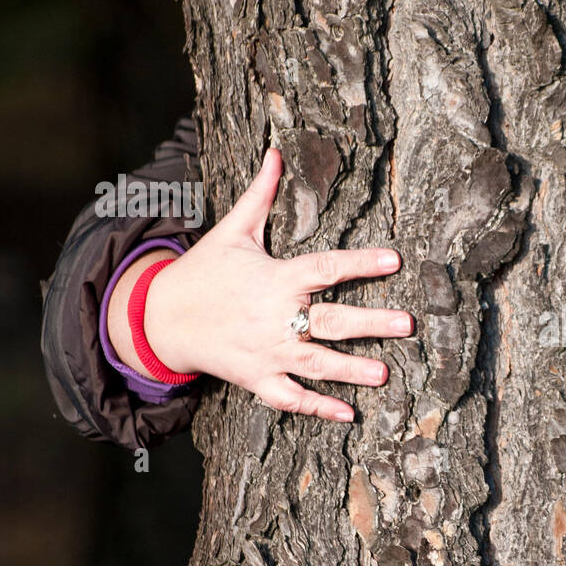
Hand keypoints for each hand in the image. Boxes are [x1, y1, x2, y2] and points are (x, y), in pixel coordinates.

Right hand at [113, 148, 411, 421]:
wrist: (159, 318)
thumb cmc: (203, 271)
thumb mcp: (231, 230)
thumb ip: (261, 194)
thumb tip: (276, 151)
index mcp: (275, 278)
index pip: (325, 268)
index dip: (360, 263)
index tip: (393, 260)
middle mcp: (275, 317)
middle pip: (331, 322)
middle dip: (371, 323)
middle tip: (407, 324)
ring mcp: (267, 352)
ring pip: (317, 363)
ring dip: (352, 370)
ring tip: (385, 373)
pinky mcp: (257, 378)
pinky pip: (290, 397)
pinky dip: (318, 408)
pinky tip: (349, 414)